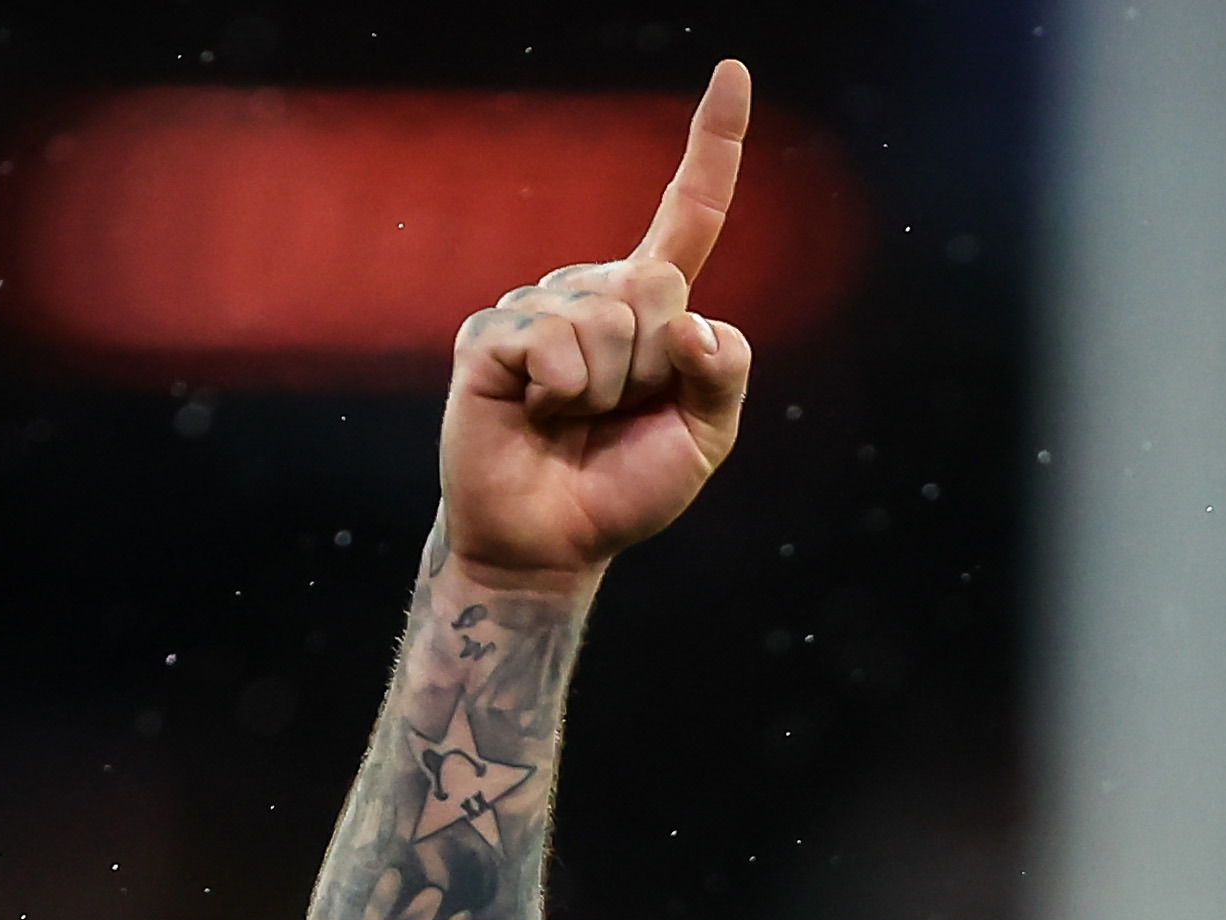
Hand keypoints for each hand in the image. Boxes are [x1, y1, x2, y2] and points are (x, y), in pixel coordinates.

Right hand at [436, 60, 757, 586]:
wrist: (553, 542)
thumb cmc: (625, 488)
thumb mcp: (703, 438)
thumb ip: (724, 375)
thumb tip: (697, 322)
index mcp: (652, 305)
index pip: (690, 213)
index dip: (714, 145)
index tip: (734, 72)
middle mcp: (594, 290)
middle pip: (658, 291)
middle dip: (653, 370)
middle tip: (615, 416)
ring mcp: (537, 307)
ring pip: (609, 321)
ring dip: (605, 390)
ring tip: (573, 419)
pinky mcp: (491, 336)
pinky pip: (553, 343)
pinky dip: (561, 391)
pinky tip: (538, 412)